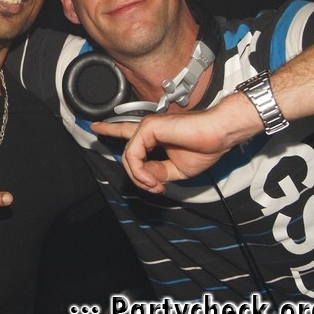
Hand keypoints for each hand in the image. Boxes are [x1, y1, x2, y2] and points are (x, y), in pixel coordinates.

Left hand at [91, 104, 246, 193]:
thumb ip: (155, 172)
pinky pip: (134, 156)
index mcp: (154, 135)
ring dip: (141, 178)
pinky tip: (154, 179)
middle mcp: (147, 128)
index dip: (109, 130)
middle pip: (127, 154)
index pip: (126, 132)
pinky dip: (141, 172)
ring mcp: (146, 127)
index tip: (95, 127)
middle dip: (137, 177)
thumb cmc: (204, 148)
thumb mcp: (175, 170)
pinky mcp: (148, 128)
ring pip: (129, 158)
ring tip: (157, 185)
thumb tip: (143, 177)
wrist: (218, 136)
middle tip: (155, 187)